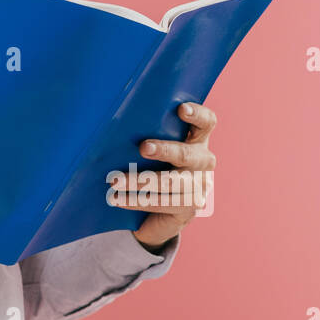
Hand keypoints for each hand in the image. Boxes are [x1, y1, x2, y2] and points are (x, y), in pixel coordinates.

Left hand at [110, 101, 217, 249]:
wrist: (156, 209)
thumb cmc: (150, 165)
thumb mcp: (153, 147)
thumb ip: (146, 133)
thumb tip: (112, 124)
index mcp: (197, 139)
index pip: (206, 122)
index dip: (197, 115)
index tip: (181, 109)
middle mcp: (203, 161)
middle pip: (186, 154)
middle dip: (164, 150)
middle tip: (143, 147)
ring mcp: (199, 187)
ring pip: (171, 182)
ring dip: (140, 181)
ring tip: (115, 181)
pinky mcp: (189, 209)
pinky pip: (162, 204)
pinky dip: (136, 201)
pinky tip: (117, 199)